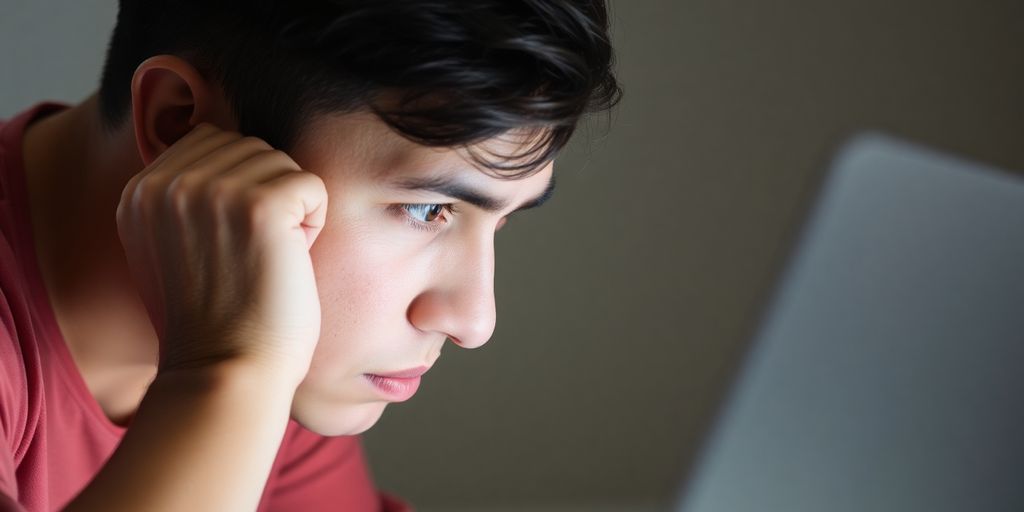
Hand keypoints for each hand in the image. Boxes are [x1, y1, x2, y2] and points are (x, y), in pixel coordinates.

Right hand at [116, 123, 327, 386]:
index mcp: (139, 191)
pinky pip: (311, 185)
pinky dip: (315, 223)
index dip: (239, 192)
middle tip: (252, 258)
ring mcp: (211, 190)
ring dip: (290, 213)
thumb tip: (222, 144)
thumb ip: (183, 197)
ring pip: (281, 164)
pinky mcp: (259, 205)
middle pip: (248, 148)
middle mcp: (167, 183)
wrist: (224, 374)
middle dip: (266, 198)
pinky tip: (289, 263)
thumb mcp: (171, 249)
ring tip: (267, 262)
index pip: (211, 143)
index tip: (229, 249)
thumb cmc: (213, 323)